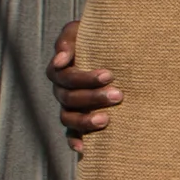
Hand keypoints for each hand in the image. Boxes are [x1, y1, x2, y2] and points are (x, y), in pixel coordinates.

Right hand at [51, 19, 120, 151]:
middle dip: (94, 97)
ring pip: (68, 118)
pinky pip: (70, 134)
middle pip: (70, 98)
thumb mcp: (82, 31)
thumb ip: (69, 39)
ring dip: (85, 121)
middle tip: (118, 95)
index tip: (110, 75)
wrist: (110, 50)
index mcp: (60, 70)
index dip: (85, 78)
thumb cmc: (97, 37)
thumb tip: (60, 60)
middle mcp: (61, 90)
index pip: (66, 77)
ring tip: (106, 120)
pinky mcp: (76, 121)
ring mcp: (68, 107)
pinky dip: (75, 141)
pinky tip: (84, 148)